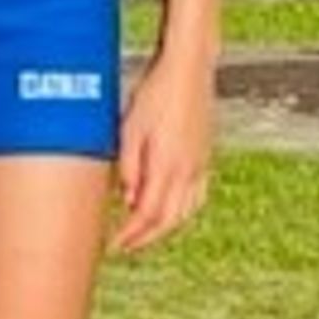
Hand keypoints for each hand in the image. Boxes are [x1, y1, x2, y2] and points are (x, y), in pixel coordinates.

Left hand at [110, 48, 212, 254]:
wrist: (188, 70)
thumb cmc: (155, 93)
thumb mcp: (130, 127)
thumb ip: (129, 166)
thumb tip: (127, 200)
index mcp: (167, 165)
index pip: (148, 214)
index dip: (130, 234)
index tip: (113, 245)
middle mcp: (188, 170)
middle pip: (168, 220)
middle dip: (144, 238)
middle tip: (124, 247)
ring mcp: (200, 165)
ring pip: (184, 211)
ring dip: (163, 229)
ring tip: (141, 235)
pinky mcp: (204, 157)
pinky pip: (196, 197)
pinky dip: (181, 212)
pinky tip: (170, 213)